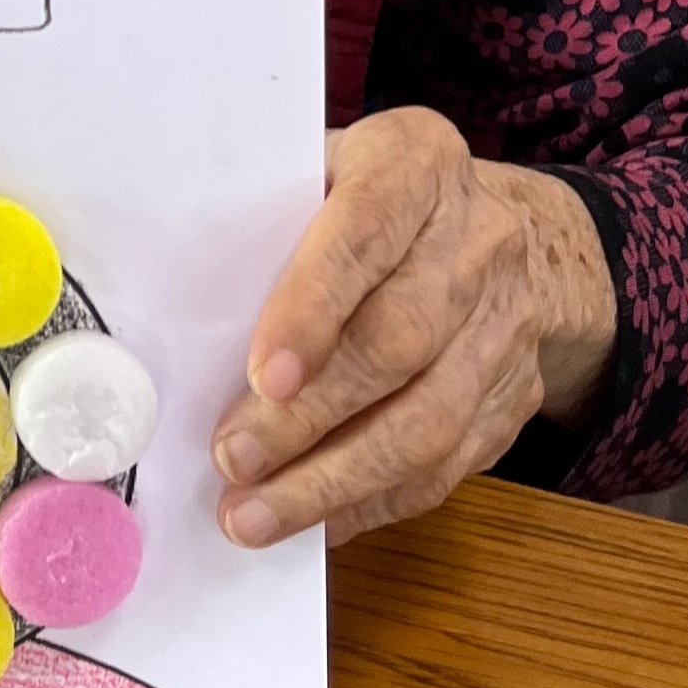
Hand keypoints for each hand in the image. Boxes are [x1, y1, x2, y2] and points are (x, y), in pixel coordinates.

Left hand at [208, 106, 614, 549]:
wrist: (513, 234)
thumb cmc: (374, 197)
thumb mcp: (326, 163)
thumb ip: (271, 209)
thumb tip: (174, 288)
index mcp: (418, 164)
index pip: (364, 233)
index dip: (313, 307)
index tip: (261, 375)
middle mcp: (477, 243)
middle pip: (397, 342)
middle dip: (309, 415)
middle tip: (231, 459)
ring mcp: (505, 327)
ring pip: (427, 422)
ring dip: (333, 480)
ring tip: (253, 515)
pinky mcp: (511, 399)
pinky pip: (446, 468)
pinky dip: (371, 504)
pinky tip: (312, 525)